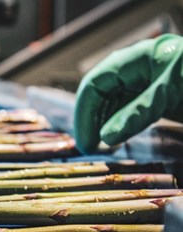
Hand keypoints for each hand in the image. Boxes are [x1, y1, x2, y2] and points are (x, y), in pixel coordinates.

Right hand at [74, 34, 182, 153]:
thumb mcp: (171, 93)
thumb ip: (138, 113)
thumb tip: (106, 137)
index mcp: (136, 59)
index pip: (95, 84)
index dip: (85, 113)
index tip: (87, 142)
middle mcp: (136, 69)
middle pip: (99, 93)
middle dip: (91, 120)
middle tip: (90, 148)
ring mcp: (145, 81)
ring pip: (111, 103)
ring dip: (102, 124)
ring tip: (100, 147)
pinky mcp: (156, 95)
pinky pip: (127, 109)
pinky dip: (118, 124)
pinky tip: (115, 139)